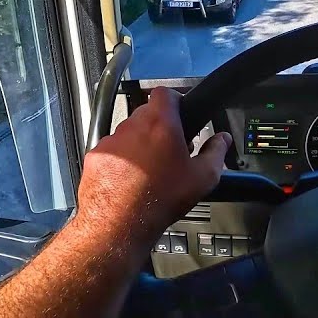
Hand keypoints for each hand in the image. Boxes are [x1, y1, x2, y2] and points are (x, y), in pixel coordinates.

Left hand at [74, 87, 230, 261]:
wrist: (119, 224)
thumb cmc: (158, 200)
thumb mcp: (202, 178)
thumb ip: (216, 152)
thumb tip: (222, 141)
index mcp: (161, 123)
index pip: (166, 92)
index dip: (175, 99)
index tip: (181, 111)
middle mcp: (133, 125)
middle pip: (148, 113)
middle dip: (160, 126)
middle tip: (169, 147)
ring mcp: (112, 140)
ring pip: (129, 132)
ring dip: (139, 143)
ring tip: (149, 169)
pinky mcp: (96, 155)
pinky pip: (112, 150)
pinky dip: (121, 159)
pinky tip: (130, 179)